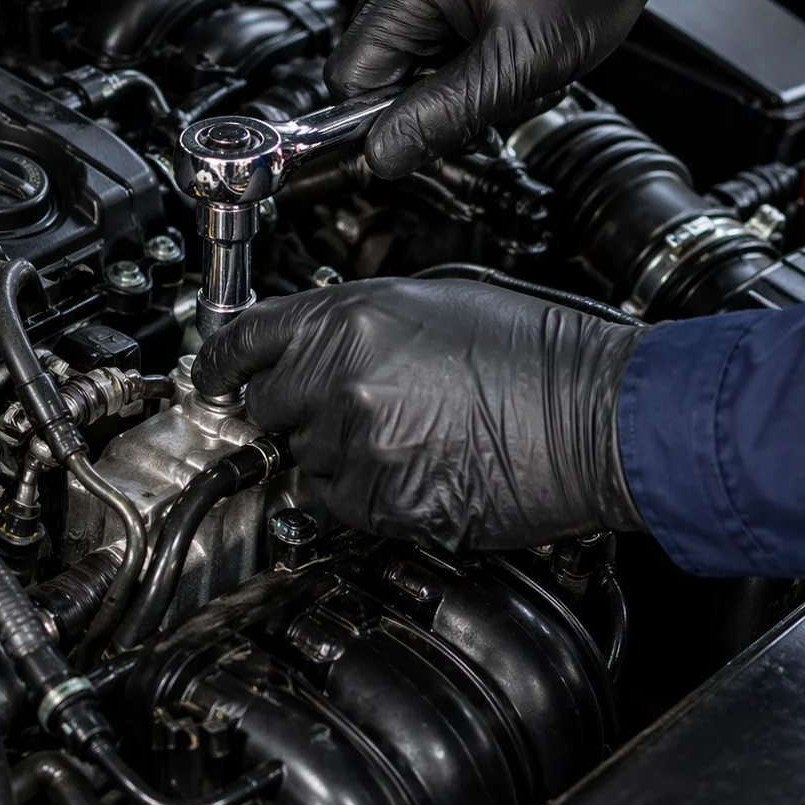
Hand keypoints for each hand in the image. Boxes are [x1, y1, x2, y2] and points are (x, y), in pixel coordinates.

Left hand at [192, 279, 648, 550]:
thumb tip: (304, 339)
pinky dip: (352, 492)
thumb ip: (350, 320)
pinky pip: (330, 503)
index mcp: (347, 319)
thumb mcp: (430, 300)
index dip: (219, 361)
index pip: (243, 340)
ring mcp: (355, 445)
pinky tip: (403, 467)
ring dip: (328, 451)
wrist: (593, 415)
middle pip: (263, 404)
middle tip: (333, 405)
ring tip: (397, 434)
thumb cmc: (531, 351)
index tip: (210, 375)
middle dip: (288, 406)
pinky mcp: (378, 503)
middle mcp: (338, 379)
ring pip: (298, 458)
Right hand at [327, 0, 675, 177]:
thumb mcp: (523, 61)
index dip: (387, 113)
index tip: (438, 119)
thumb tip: (383, 153)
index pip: (350, 74)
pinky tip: (489, 23)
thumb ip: (446, 112)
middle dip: (425, 88)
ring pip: (395, 41)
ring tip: (496, 46)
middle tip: (489, 77)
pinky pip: (415, 11)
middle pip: (374, 59)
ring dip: (440, 64)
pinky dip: (448, 34)